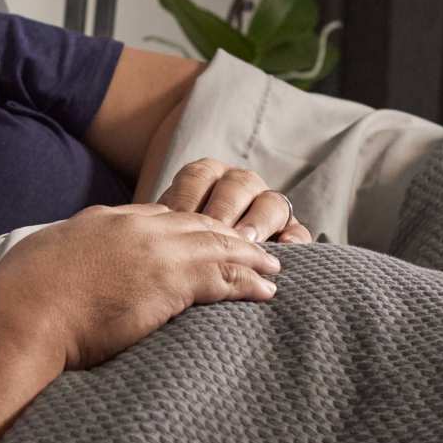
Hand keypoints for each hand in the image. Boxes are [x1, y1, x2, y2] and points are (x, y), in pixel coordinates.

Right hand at [0, 203, 280, 370]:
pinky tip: (267, 290)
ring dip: (249, 257)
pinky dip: (250, 282)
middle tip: (253, 245)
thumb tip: (53, 274)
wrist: (23, 313)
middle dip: (227, 235)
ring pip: (218, 246)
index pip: (155, 216)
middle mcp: (133, 227)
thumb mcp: (40, 264)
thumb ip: (60, 261)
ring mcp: (155, 250)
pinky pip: (224, 277)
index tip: (202, 235)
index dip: (185, 226)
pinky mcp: (171, 280)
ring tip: (273, 266)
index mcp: (101, 222)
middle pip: (194, 224)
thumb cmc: (19, 302)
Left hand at [157, 158, 311, 242]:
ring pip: (271, 202)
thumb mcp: (165, 234)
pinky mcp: (291, 233)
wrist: (194, 267)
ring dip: (258, 221)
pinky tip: (284, 248)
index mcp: (207, 177)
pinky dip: (294, 239)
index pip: (199, 175)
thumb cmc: (175, 252)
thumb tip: (145, 224)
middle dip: (225, 208)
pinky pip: (298, 232)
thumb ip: (162, 226)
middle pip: (239, 185)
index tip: (178, 219)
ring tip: (247, 242)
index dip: (189, 196)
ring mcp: (268, 208)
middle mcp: (240, 186)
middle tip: (214, 233)